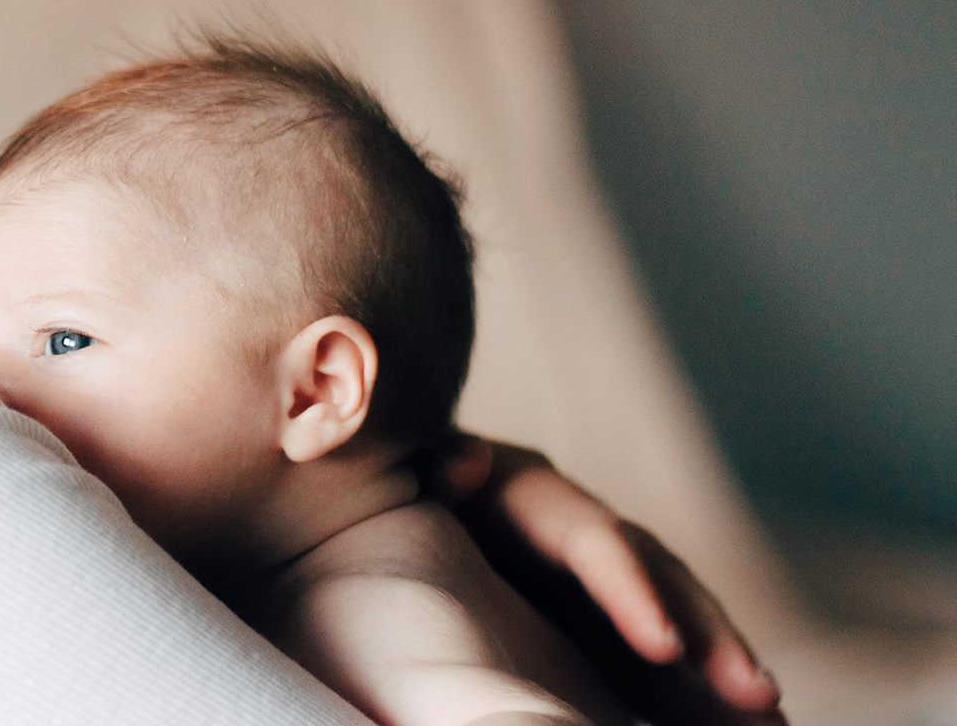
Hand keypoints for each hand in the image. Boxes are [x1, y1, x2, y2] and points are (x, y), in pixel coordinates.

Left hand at [424, 436, 784, 725]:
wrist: (385, 499)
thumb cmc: (390, 491)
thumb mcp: (411, 476)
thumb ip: (436, 471)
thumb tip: (465, 460)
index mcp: (531, 497)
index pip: (593, 541)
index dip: (630, 589)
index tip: (664, 645)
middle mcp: (581, 533)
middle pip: (659, 583)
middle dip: (708, 638)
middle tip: (757, 696)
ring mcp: (599, 581)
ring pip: (676, 623)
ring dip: (724, 670)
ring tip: (773, 725)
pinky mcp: (605, 624)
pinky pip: (666, 663)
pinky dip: (706, 696)